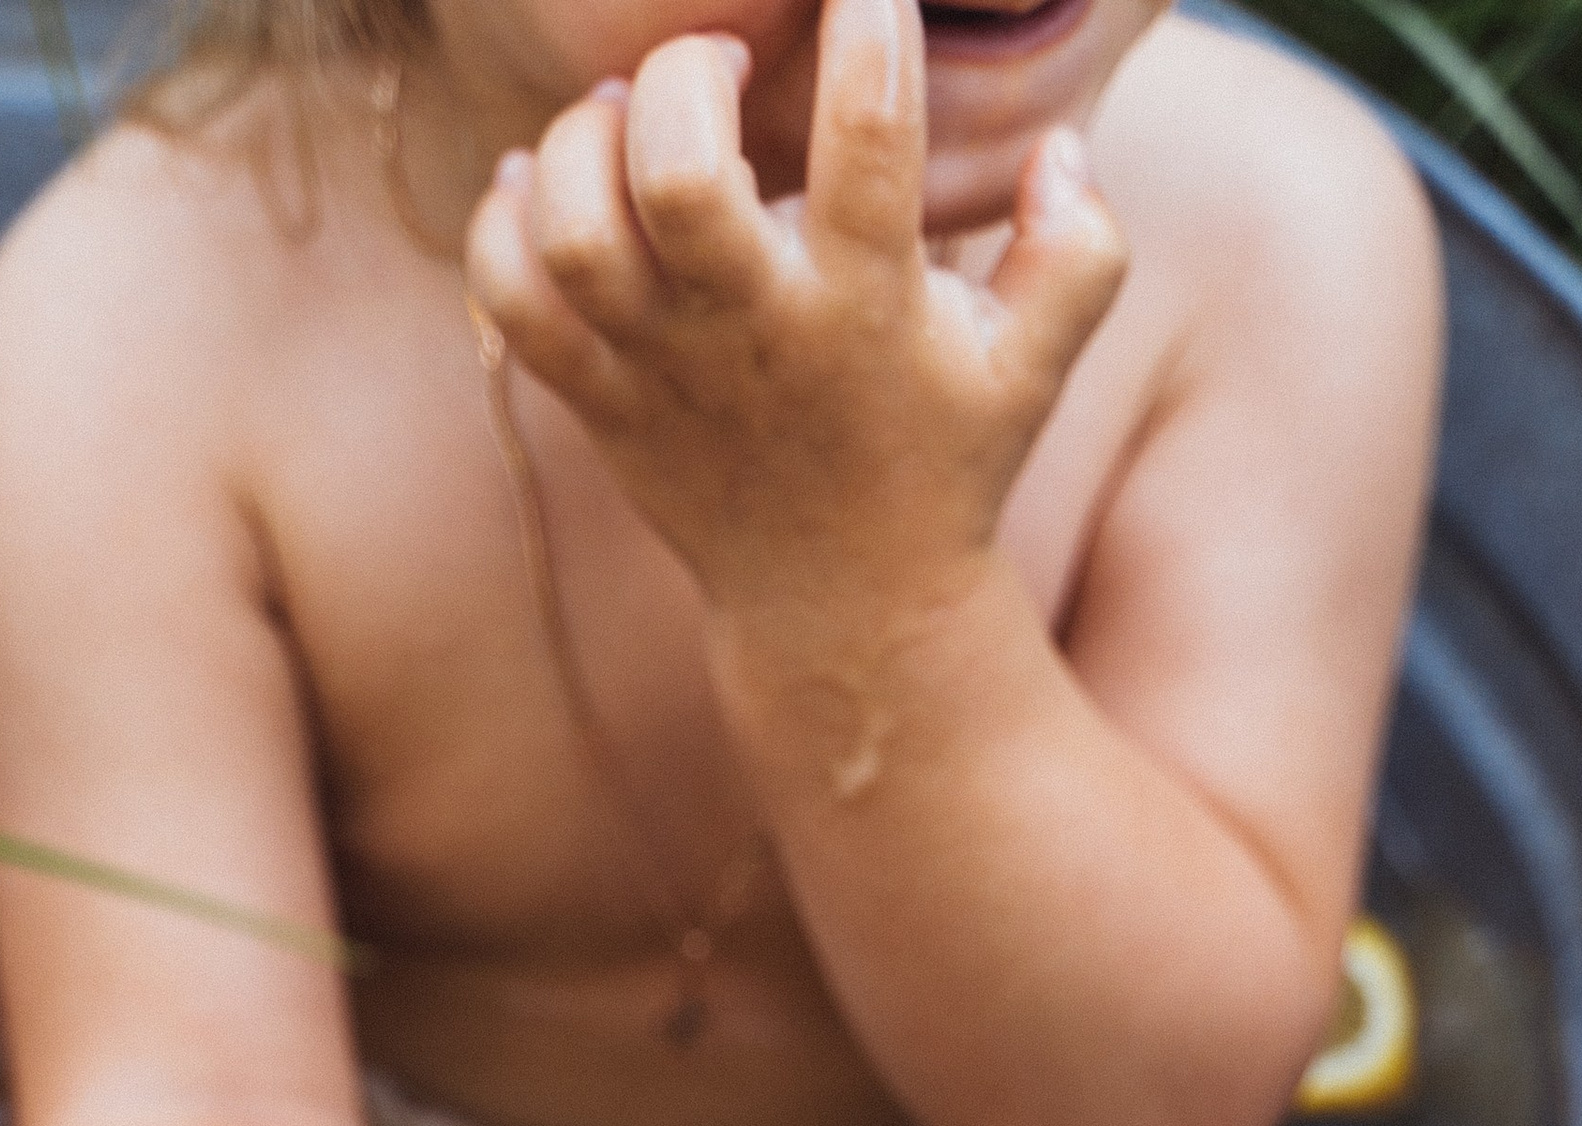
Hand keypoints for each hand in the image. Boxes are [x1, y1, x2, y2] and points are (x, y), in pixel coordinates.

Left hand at [463, 0, 1126, 636]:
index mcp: (868, 310)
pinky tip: (545, 186)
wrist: (843, 611)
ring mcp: (663, 375)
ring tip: (621, 120)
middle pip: (677, 175)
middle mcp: (755, 337)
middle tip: (713, 66)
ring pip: (575, 232)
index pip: (868, 140)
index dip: (870, 34)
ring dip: (581, 143)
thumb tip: (1060, 148)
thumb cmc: (940, 462)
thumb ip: (1079, 254)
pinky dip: (502, 224)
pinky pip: (512, 300)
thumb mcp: (1031, 369)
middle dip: (685, 78)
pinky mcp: (599, 404)